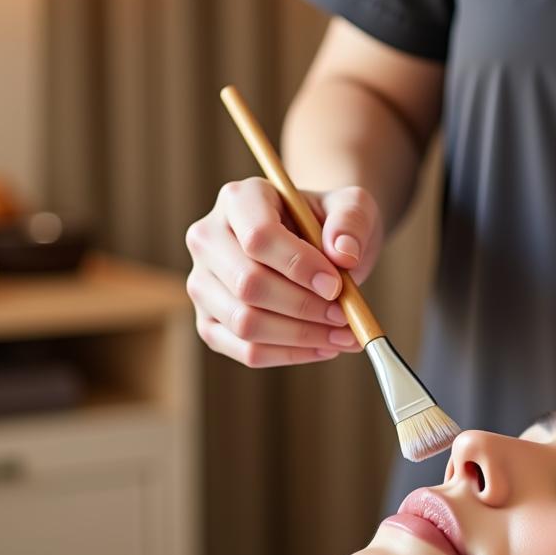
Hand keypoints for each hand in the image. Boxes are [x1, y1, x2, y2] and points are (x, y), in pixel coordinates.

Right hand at [185, 179, 383, 366]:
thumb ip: (352, 221)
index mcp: (238, 199)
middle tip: (345, 316)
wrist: (318, 247)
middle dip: (304, 307)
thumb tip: (344, 253)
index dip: (299, 266)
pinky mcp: (210, 324)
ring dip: (301, 336)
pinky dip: (291, 355)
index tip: (336, 285)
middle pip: (248, 284)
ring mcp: (203, 284)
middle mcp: (208, 239)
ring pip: (246, 324)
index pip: (258, 237)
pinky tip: (323, 347)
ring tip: (343, 335)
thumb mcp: (352, 207)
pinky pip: (247, 352)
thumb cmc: (330, 225)